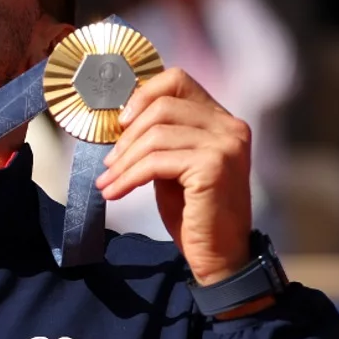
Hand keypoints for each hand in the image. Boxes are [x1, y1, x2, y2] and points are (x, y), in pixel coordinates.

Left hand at [96, 68, 254, 284]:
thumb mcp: (175, 166)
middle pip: (163, 107)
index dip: (143, 95)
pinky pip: (156, 162)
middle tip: (109, 162)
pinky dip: (129, 177)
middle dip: (127, 136)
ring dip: (124, 161)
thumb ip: (161, 138)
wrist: (219, 257)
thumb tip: (121, 118)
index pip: (178, 81)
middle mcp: (230, 127)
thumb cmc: (194, 213)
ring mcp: (225, 146)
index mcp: (223, 121)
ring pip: (156, 135)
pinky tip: (115, 192)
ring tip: (108, 181)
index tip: (120, 122)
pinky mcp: (213, 167)